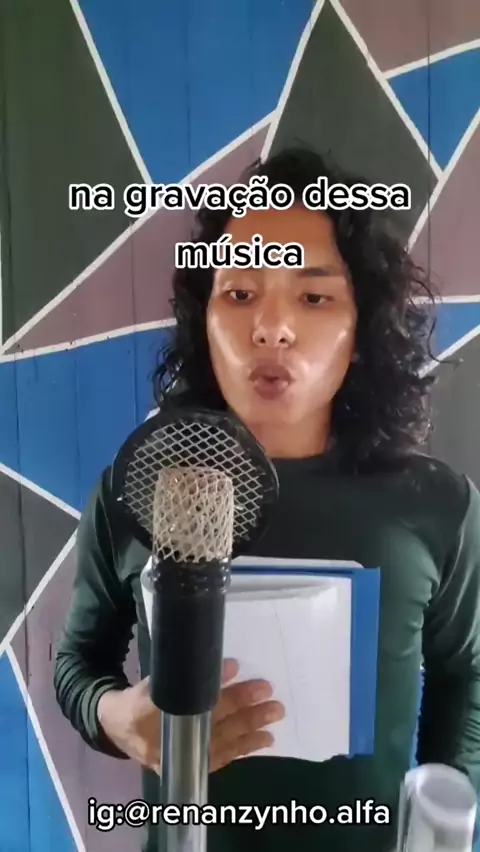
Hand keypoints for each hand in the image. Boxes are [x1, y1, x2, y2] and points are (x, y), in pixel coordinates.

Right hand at [97, 660, 284, 774]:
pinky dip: (243, 748)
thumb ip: (183, 675)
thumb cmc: (138, 698)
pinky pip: (220, 758)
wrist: (117, 729)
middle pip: (209, 721)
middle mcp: (163, 739)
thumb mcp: (153, 681)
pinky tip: (263, 740)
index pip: (185, 697)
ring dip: (249, 729)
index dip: (212, 684)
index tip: (235, 667)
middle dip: (241, 707)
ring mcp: (176, 757)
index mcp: (148, 710)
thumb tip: (226, 665)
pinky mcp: (186, 768)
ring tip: (273, 717)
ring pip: (220, 741)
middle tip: (268, 693)